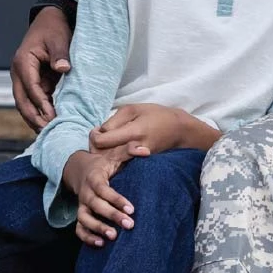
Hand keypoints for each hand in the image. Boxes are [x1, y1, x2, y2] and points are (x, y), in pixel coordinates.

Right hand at [10, 7, 70, 131]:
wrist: (50, 20)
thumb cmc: (54, 29)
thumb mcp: (59, 39)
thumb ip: (60, 54)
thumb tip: (63, 68)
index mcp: (23, 62)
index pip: (30, 88)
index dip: (41, 104)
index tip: (52, 117)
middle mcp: (19, 73)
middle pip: (22, 101)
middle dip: (33, 118)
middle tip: (47, 132)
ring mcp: (23, 78)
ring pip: (25, 104)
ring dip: (35, 118)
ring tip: (48, 133)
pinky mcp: (32, 81)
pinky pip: (34, 100)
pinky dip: (41, 111)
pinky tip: (51, 123)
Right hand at [63, 150, 134, 246]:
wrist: (79, 169)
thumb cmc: (102, 164)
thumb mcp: (114, 155)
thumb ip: (129, 151)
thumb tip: (146, 151)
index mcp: (94, 178)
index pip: (103, 189)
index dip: (116, 199)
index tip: (131, 209)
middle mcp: (86, 193)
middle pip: (96, 205)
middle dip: (112, 216)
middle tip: (129, 225)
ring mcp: (81, 205)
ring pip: (84, 219)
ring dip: (97, 228)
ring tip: (113, 237)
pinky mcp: (80, 215)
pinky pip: (79, 229)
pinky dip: (87, 237)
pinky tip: (100, 244)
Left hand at [90, 104, 214, 156]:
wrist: (179, 130)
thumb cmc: (155, 115)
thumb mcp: (133, 109)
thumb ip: (114, 120)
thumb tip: (100, 132)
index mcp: (132, 133)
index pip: (101, 142)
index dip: (94, 136)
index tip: (97, 130)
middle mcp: (134, 148)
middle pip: (104, 154)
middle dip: (97, 146)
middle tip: (100, 136)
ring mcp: (137, 158)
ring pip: (111, 160)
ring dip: (105, 152)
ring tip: (108, 141)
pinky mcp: (139, 162)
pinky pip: (120, 162)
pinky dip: (114, 156)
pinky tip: (116, 147)